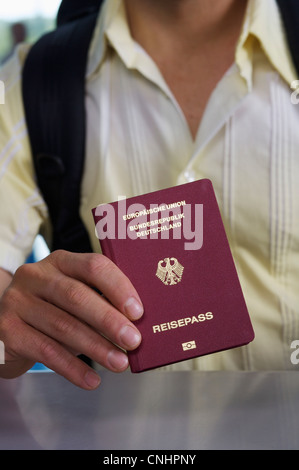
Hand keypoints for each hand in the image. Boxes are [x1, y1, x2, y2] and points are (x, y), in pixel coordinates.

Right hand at [0, 250, 142, 388]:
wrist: (7, 327)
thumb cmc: (52, 310)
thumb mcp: (73, 298)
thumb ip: (99, 301)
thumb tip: (138, 323)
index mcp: (60, 261)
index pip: (92, 266)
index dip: (118, 287)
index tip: (138, 312)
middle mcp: (35, 276)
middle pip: (76, 296)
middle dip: (109, 320)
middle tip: (133, 341)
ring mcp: (18, 301)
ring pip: (63, 325)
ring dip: (96, 347)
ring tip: (119, 363)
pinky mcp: (7, 330)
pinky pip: (46, 351)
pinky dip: (72, 368)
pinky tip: (92, 379)